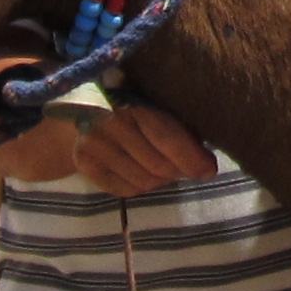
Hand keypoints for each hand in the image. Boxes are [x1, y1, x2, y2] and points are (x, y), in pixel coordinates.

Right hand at [71, 99, 218, 197]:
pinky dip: (142, 185)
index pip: (165, 138)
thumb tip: (204, 161)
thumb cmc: (131, 100)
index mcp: (130, 102)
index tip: (209, 169)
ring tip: (168, 168)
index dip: (191, 158)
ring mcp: (92, 148)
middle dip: (181, 170)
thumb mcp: (155, 101)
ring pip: (144, 182)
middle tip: (192, 167)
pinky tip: (145, 172)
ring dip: (163, 180)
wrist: (82, 101)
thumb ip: (177, 124)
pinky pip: (126, 190)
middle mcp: (107, 125)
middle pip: (157, 166)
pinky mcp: (85, 166)